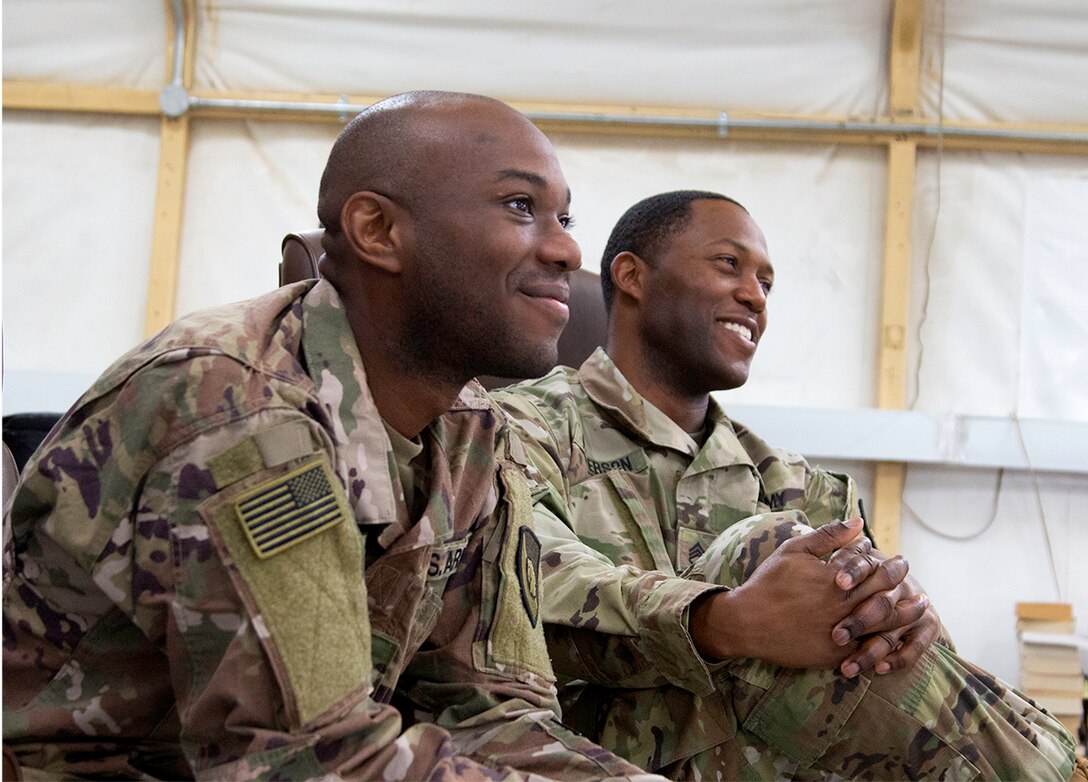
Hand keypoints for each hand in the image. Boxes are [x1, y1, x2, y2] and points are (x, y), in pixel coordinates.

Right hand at [690, 518, 922, 668]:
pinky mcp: (835, 654)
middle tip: (913, 580)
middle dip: (903, 586)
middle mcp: (842, 605)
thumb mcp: (794, 550)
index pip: (873, 567)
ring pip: (885, 625)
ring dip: (907, 616)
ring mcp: (840, 632)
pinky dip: (888, 644)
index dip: (889, 563)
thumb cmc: (769, 583)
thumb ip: (829, 536)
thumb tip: (859, 522)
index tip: (898, 561)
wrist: (747, 622)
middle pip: (885, 594)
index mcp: (835, 578)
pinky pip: (870, 651)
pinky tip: (899, 639)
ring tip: (920, 608)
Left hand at [832, 561, 939, 676]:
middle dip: (860, 620)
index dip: (854, 572)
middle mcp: (901, 585)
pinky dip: (898, 658)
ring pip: (893, 628)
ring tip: (847, 667)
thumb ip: (836, 557)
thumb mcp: (848, 564)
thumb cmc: (857, 579)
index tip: (838, 583)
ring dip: (870, 650)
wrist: (901, 594)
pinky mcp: (928, 628)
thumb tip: (821, 555)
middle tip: (836, 636)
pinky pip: (915, 647)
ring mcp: (916, 607)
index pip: (868, 565)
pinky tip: (879, 669)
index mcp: (880, 565)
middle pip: (882, 603)